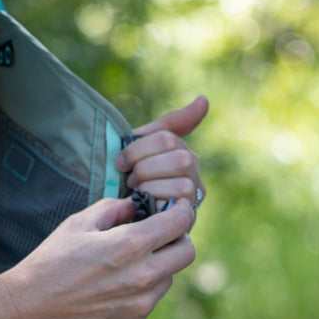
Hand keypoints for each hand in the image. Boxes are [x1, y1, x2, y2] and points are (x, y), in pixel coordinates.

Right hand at [0, 193, 195, 318]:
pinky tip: (108, 294)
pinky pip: (147, 306)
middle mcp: (142, 278)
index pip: (179, 224)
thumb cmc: (49, 263)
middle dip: (176, 240)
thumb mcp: (77, 224)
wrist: (26, 312)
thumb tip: (137, 205)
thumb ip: (113, 209)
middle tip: (156, 237)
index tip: (175, 210)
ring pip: (167, 280)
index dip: (181, 212)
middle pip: (186, 254)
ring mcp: (140, 308)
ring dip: (155, 269)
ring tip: (120, 269)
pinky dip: (137, 296)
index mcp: (129, 246)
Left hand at [117, 94, 207, 208]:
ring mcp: (194, 197)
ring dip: (150, 188)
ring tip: (137, 193)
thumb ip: (170, 124)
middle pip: (180, 159)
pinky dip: (156, 204)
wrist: (113, 211)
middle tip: (130, 179)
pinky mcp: (188, 219)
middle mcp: (195, 173)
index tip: (121, 162)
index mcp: (182, 151)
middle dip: (145, 169)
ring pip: (183, 184)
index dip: (138, 150)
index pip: (167, 138)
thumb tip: (205, 99)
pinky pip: (179, 207)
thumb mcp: (141, 146)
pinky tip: (144, 206)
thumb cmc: (128, 175)